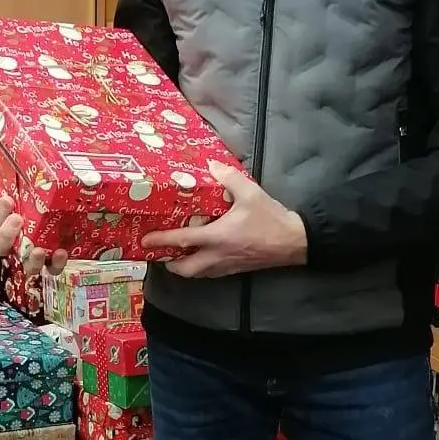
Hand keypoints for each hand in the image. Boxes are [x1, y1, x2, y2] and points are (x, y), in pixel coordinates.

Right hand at [0, 186, 68, 277]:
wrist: (68, 204)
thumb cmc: (34, 199)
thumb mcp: (10, 190)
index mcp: (1, 225)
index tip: (7, 199)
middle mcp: (15, 242)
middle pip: (2, 247)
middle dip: (6, 235)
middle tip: (17, 219)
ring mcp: (34, 254)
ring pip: (26, 266)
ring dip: (31, 260)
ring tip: (38, 249)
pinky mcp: (55, 261)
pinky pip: (53, 270)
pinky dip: (57, 264)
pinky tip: (61, 251)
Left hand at [141, 164, 307, 278]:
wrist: (294, 242)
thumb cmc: (271, 218)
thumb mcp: (250, 193)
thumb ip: (229, 178)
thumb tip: (211, 165)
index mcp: (217, 237)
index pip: (182, 241)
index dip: (161, 241)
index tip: (144, 240)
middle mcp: (218, 256)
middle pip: (185, 269)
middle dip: (169, 264)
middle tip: (161, 252)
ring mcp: (227, 266)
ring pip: (198, 274)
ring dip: (184, 268)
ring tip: (177, 256)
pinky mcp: (236, 269)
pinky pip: (211, 273)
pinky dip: (201, 268)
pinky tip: (202, 256)